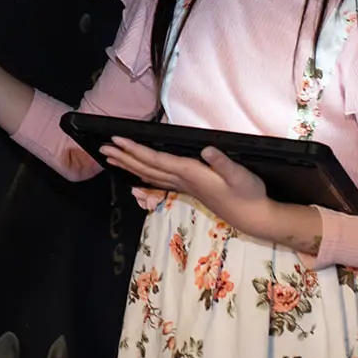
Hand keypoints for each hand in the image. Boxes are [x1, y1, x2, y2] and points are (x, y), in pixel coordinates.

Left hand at [102, 138, 276, 239]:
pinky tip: (138, 176)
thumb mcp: (240, 175)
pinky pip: (159, 181)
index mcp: (190, 173)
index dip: (135, 149)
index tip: (116, 140)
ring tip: (112, 158)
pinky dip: (144, 176)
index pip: (155, 160)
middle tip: (102, 148)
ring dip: (130, 166)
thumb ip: (223, 163)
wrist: (254, 218)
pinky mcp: (190, 190)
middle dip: (124, 157)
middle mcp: (182, 181)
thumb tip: (207, 149)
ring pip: (150, 175)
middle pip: (146, 168)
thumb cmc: (249, 194)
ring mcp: (185, 187)